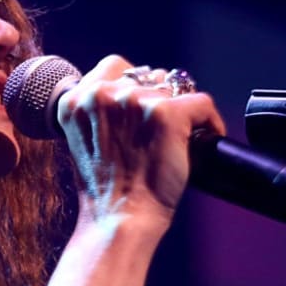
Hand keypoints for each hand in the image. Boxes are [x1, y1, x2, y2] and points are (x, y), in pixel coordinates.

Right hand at [57, 55, 225, 227]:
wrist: (120, 218)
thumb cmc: (105, 189)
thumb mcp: (84, 140)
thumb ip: (98, 111)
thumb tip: (134, 93)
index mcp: (75, 100)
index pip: (114, 66)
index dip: (132, 86)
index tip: (140, 111)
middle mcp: (101, 94)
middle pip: (146, 74)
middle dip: (156, 97)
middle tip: (158, 130)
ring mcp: (134, 102)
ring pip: (173, 87)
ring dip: (178, 109)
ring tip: (176, 138)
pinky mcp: (166, 114)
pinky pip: (201, 103)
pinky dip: (209, 122)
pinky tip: (203, 139)